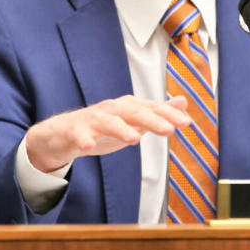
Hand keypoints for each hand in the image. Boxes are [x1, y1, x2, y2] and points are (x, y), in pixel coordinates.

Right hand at [25, 95, 189, 172]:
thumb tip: (183, 103)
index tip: (186, 122)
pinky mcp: (75, 131)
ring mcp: (93, 119)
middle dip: (151, 119)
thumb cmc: (103, 128)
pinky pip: (80, 135)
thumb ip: (157, 113)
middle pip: (133, 112)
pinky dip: (84, 139)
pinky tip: (88, 146)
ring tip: (134, 138)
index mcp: (127, 108)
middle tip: (169, 129)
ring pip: (108, 121)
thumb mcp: (133, 122)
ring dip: (121, 128)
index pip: (151, 109)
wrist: (64, 133)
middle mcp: (112, 110)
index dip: (168, 114)